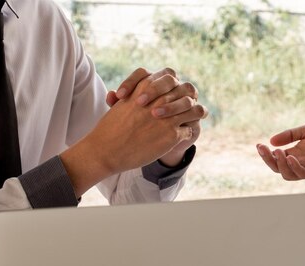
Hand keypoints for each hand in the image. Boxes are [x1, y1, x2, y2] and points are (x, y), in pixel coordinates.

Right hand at [61, 74, 207, 196]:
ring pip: (193, 109)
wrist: (107, 150)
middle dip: (189, 96)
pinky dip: (188, 132)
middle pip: (185, 90)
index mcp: (145, 87)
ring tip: (197, 116)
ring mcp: (167, 118)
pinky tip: (184, 134)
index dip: (175, 84)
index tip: (176, 92)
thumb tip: (120, 94)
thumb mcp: (120, 104)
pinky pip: (188, 130)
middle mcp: (159, 100)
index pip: (170, 76)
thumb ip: (129, 95)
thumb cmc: (110, 128)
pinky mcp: (172, 135)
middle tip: (192, 102)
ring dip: (196, 112)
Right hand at [256, 124, 304, 179]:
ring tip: (278, 153)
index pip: (276, 158)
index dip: (266, 154)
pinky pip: (304, 174)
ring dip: (281, 165)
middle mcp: (299, 163)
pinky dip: (296, 167)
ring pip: (289, 174)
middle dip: (269, 160)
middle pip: (279, 168)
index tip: (259, 145)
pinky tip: (291, 158)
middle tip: (264, 149)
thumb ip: (289, 135)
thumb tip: (271, 140)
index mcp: (294, 154)